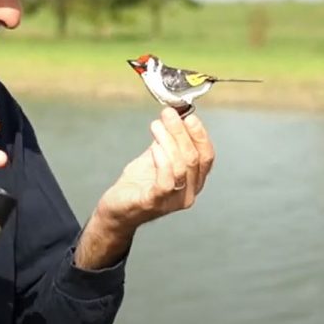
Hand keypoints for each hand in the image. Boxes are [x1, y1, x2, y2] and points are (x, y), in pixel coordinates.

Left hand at [95, 107, 215, 230]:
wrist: (117, 209)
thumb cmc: (138, 184)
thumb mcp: (156, 157)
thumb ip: (168, 140)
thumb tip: (175, 114)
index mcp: (193, 181)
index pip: (206, 156)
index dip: (200, 135)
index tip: (188, 116)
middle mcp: (189, 193)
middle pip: (193, 158)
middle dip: (181, 132)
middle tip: (168, 114)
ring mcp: (173, 201)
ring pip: (181, 167)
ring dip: (169, 141)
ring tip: (156, 125)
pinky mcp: (155, 203)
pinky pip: (166, 181)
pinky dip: (162, 160)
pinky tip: (154, 147)